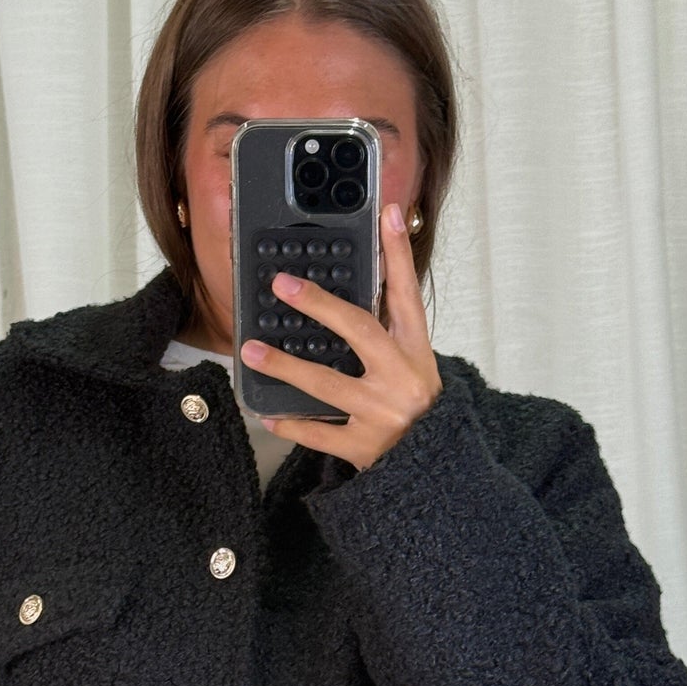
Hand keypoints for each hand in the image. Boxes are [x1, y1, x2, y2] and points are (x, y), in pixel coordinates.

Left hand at [240, 201, 442, 470]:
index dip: (397, 253)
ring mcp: (382, 414)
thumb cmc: (415, 410)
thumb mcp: (412, 366)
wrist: (434, 471)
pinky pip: (320, 434)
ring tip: (252, 351)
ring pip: (327, 385)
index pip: (406, 294)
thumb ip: (387, 331)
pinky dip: (293, 425)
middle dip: (319, 305)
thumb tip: (357, 285)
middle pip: (359, 330)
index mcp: (416, 352)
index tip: (387, 214)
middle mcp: (402, 379)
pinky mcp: (365, 448)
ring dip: (286, 366)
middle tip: (282, 285)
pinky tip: (268, 414)